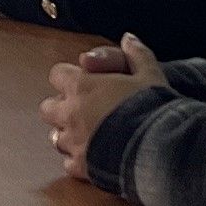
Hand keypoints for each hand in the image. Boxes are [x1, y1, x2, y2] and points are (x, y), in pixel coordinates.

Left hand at [40, 35, 164, 183]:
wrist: (158, 148)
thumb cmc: (151, 106)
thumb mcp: (150, 75)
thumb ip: (137, 54)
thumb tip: (128, 38)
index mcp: (81, 86)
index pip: (57, 74)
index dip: (69, 77)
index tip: (84, 81)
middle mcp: (70, 113)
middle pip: (48, 108)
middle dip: (61, 108)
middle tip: (83, 110)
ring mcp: (74, 142)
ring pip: (55, 137)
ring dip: (68, 134)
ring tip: (89, 135)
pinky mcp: (82, 166)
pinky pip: (69, 163)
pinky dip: (79, 160)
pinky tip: (95, 158)